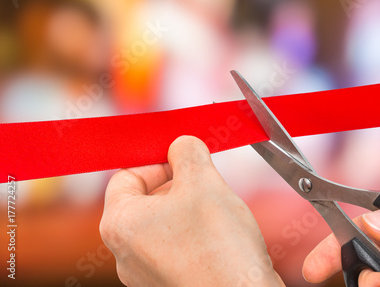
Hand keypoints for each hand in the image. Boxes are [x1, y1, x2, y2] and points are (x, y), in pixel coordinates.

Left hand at [100, 136, 283, 286]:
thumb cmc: (219, 249)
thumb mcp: (203, 182)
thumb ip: (187, 152)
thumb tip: (182, 145)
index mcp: (119, 224)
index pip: (126, 175)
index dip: (157, 160)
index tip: (183, 159)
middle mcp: (126, 252)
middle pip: (147, 198)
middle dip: (178, 183)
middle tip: (205, 181)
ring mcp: (147, 271)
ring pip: (165, 221)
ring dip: (190, 207)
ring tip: (216, 210)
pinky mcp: (170, 281)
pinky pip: (177, 244)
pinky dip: (196, 231)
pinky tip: (220, 234)